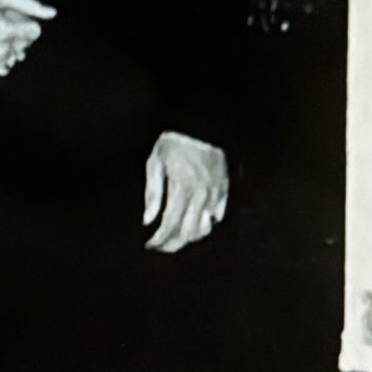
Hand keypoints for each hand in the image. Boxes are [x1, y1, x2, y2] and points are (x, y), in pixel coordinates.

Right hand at [0, 0, 55, 78]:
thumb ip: (30, 4)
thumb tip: (53, 13)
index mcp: (3, 30)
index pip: (34, 32)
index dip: (26, 22)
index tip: (11, 16)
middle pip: (25, 45)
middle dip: (17, 34)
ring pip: (15, 57)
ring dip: (8, 47)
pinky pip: (2, 68)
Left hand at [143, 131, 228, 253]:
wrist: (202, 124)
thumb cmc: (174, 142)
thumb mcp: (155, 163)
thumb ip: (153, 193)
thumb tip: (147, 221)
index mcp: (182, 188)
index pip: (170, 225)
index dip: (160, 239)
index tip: (150, 245)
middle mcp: (201, 195)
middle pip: (188, 231)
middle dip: (173, 244)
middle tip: (161, 247)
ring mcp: (215, 193)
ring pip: (204, 227)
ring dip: (189, 237)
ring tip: (176, 239)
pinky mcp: (224, 188)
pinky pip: (218, 215)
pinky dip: (206, 225)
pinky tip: (195, 226)